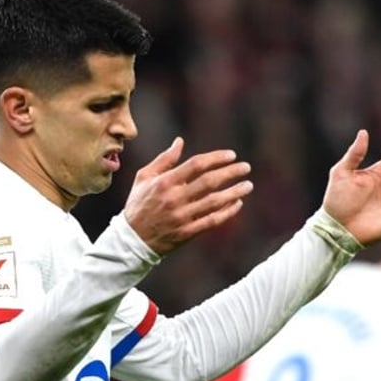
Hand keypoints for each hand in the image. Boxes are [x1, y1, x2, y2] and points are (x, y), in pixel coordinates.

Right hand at [124, 137, 253, 253]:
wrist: (132, 239)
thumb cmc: (138, 204)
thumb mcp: (144, 177)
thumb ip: (164, 159)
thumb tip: (179, 141)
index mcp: (165, 182)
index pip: (196, 165)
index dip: (216, 158)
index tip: (231, 155)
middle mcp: (175, 198)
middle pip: (209, 182)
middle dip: (231, 173)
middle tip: (246, 168)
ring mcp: (182, 217)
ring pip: (214, 202)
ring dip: (234, 192)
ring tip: (248, 185)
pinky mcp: (187, 232)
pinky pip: (212, 221)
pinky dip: (227, 212)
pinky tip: (237, 203)